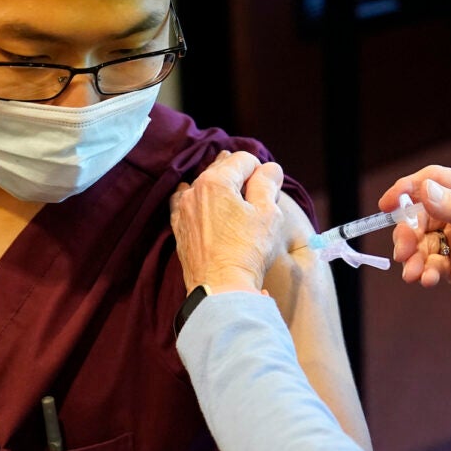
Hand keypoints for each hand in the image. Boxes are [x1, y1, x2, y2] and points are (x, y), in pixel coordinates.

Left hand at [170, 151, 285, 293]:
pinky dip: (201, 203)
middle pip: (224, 169)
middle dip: (243, 179)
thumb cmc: (247, 252)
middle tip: (259, 202)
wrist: (221, 289)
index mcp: (216, 181)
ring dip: (223, 191)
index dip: (262, 172)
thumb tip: (269, 168)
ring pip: (206, 186)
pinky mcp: (179, 229)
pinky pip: (189, 205)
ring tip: (238, 209)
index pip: (245, 160)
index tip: (270, 192)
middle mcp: (194, 190)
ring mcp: (183, 210)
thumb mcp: (268, 213)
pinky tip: (208, 210)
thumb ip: (267, 183)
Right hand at [377, 166, 450, 313]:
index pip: (434, 181)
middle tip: (401, 250)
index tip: (389, 203)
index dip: (409, 189)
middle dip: (407, 232)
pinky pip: (428, 264)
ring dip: (412, 256)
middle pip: (420, 215)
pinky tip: (428, 280)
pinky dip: (423, 272)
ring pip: (419, 242)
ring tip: (413, 272)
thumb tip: (424, 190)